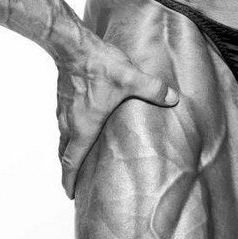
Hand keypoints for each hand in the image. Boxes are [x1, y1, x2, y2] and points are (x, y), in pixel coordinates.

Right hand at [56, 35, 177, 197]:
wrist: (73, 45)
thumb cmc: (98, 65)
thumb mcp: (131, 79)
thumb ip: (153, 90)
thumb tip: (174, 99)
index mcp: (84, 127)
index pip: (72, 161)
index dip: (69, 180)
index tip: (69, 193)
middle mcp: (70, 122)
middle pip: (64, 153)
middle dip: (69, 169)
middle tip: (75, 181)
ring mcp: (64, 110)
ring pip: (63, 137)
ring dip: (69, 150)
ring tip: (78, 156)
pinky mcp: (63, 97)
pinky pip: (64, 122)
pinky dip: (69, 131)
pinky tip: (80, 124)